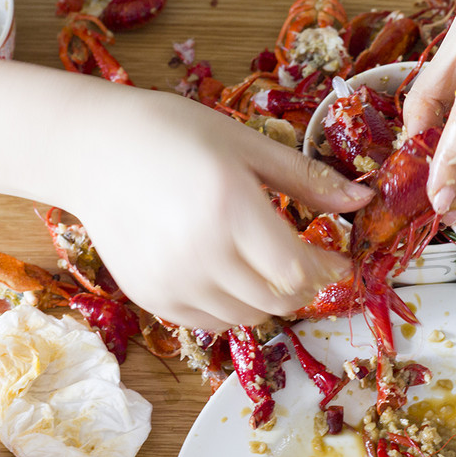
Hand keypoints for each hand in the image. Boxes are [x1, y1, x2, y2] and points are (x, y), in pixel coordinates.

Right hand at [67, 90, 372, 331]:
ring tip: (265, 265)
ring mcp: (172, 282)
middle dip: (306, 287)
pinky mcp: (151, 297)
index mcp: (229, 208)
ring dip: (271, 299)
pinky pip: (211, 322)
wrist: (94, 150)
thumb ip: (306, 178)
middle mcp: (200, 254)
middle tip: (309, 262)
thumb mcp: (247, 145)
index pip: (297, 269)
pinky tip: (229, 273)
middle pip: (278, 301)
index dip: (329, 271)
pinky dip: (233, 307)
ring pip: (248, 318)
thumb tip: (362, 200)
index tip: (342, 260)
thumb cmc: (174, 134)